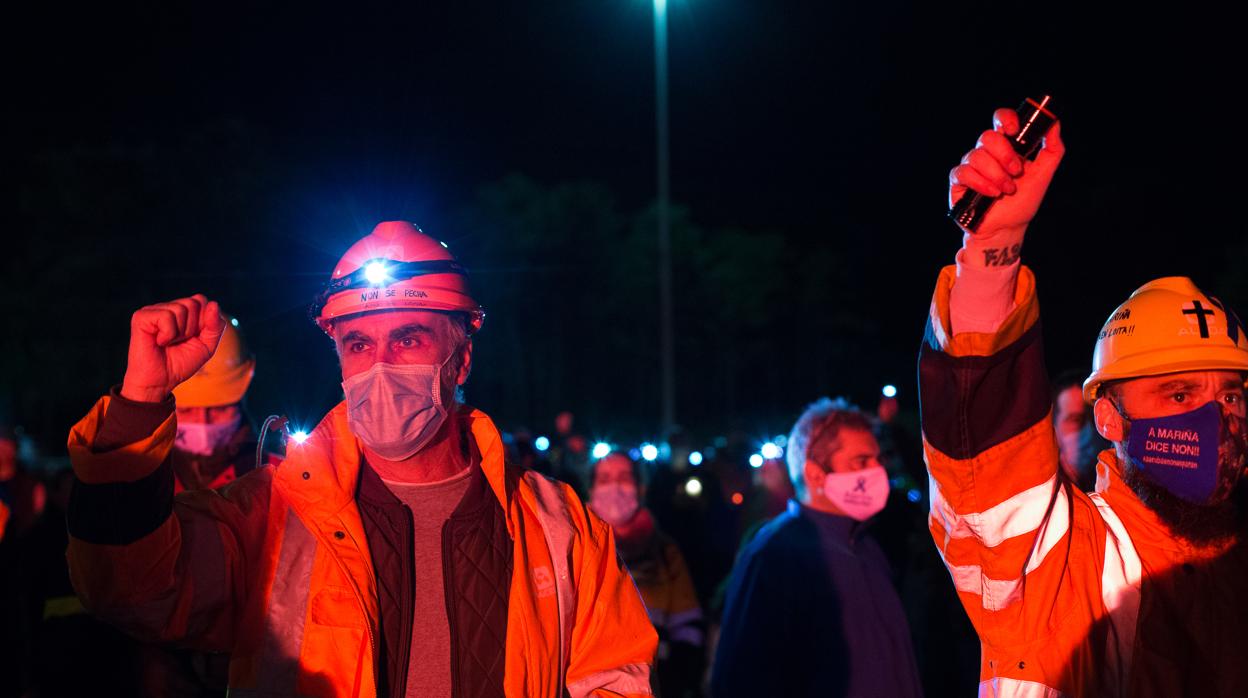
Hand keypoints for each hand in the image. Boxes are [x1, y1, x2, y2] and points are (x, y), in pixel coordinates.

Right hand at [120, 295, 225, 402]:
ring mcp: (153, 310)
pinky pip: (166, 316)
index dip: (204, 321)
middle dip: (192, 328)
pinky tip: (159, 342)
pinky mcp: (141, 317)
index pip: (201, 300)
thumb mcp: (207, 346)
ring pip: (181, 309)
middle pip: (193, 302)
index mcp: (182, 312)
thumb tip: (214, 303)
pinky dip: (168, 334)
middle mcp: (167, 307)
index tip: (193, 338)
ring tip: (168, 343)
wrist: (160, 382)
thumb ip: (216, 326)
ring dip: (180, 333)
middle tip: (179, 342)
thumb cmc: (180, 364)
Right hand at [949, 107, 1064, 244]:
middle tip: (1016, 172)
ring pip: (977, 156)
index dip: (1005, 119)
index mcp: (1007, 146)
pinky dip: (980, 183)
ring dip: (996, 175)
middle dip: (1004, 155)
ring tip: (1005, 190)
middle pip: (988, 136)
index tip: (1015, 130)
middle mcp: (987, 152)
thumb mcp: (1044, 175)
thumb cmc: (1023, 202)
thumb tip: (1054, 123)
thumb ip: (1053, 149)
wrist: (1007, 229)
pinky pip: (964, 172)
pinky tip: (991, 194)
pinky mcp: (958, 180)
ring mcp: (971, 165)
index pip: (1001, 120)